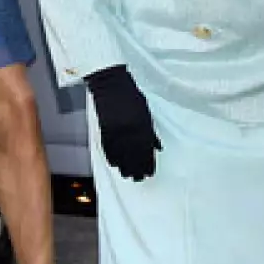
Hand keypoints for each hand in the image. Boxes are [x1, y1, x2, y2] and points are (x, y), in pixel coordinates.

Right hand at [85, 65, 161, 181]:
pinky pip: (108, 147)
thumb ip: (151, 132)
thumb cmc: (131, 96)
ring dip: (124, 166)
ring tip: (127, 175)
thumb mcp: (146, 112)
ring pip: (120, 154)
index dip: (148, 163)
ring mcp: (115, 130)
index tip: (149, 173)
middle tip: (139, 178)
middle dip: (137, 168)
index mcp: (141, 125)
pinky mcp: (104, 129)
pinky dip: (111, 157)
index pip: (146, 150)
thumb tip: (158, 148)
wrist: (110, 85)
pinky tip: (115, 165)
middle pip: (133, 155)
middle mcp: (128, 130)